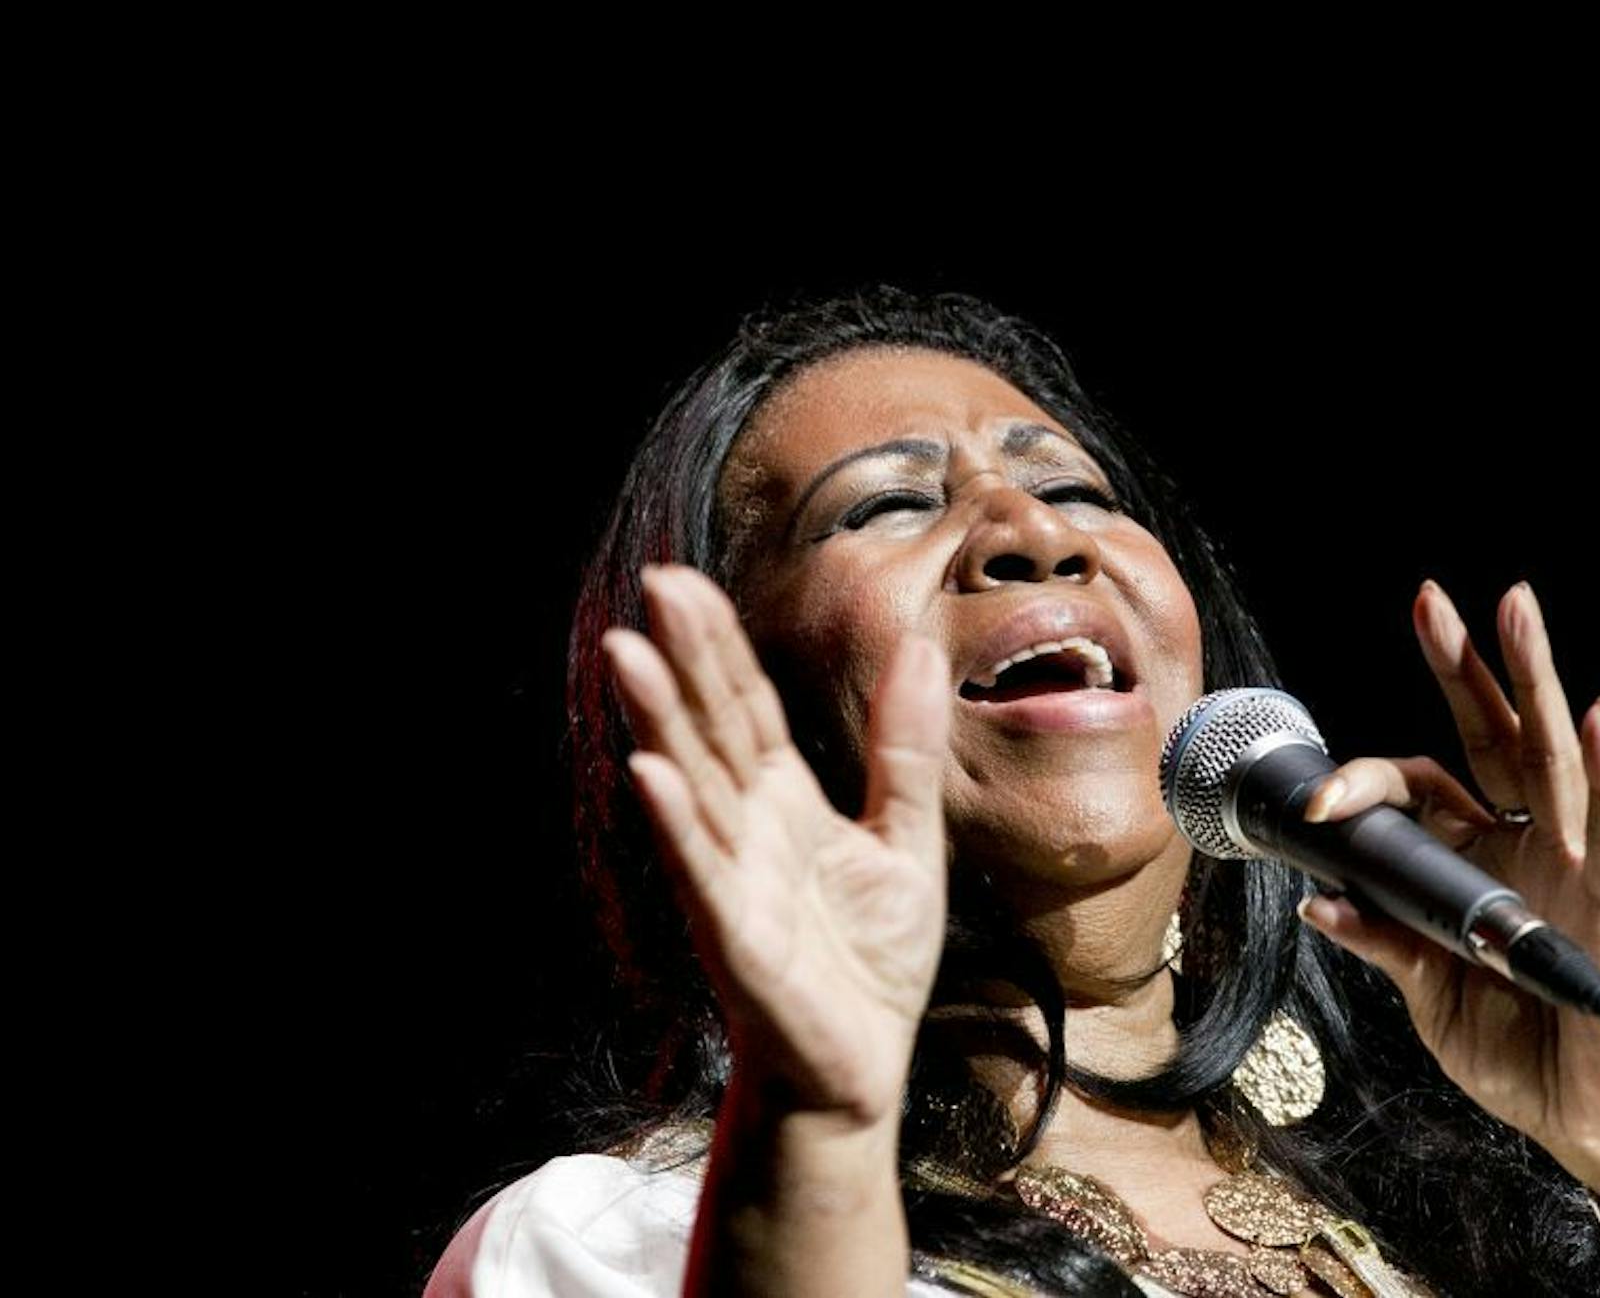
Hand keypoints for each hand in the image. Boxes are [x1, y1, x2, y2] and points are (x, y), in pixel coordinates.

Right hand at [600, 562, 952, 1125]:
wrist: (859, 1069)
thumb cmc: (870, 962)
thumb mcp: (907, 838)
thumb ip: (905, 747)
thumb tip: (920, 648)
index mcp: (784, 802)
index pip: (743, 707)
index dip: (717, 645)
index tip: (684, 581)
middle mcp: (747, 830)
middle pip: (709, 728)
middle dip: (682, 658)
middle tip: (653, 585)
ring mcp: (733, 879)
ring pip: (692, 785)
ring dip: (659, 720)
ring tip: (628, 655)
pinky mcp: (735, 935)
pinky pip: (702, 870)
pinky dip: (677, 820)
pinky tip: (649, 773)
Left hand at [1297, 579, 1599, 1206]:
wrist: (1586, 1121)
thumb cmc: (1518, 1053)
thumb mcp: (1427, 996)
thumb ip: (1384, 941)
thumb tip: (1317, 898)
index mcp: (1476, 859)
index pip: (1421, 788)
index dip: (1367, 783)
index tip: (1314, 803)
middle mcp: (1528, 845)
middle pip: (1494, 736)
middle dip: (1467, 666)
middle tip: (1435, 599)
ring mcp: (1575, 867)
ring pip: (1553, 757)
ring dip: (1534, 681)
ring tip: (1515, 609)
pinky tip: (1594, 718)